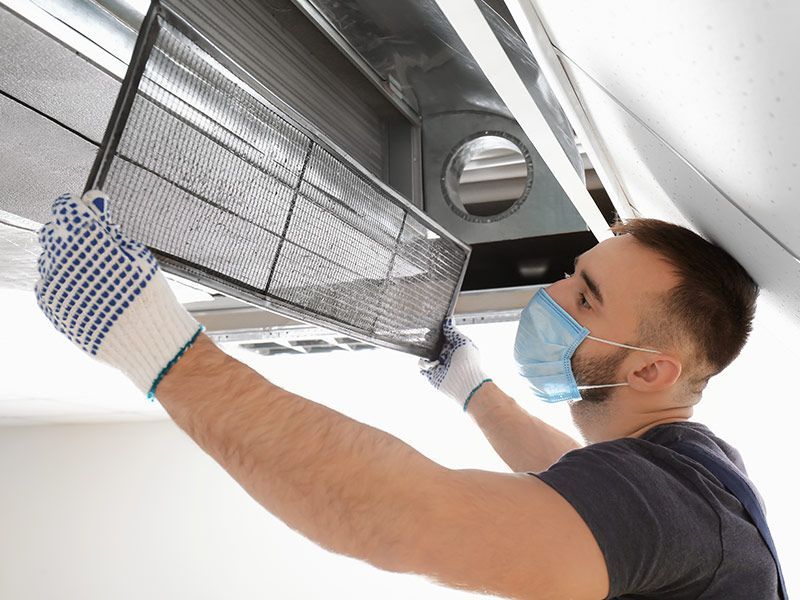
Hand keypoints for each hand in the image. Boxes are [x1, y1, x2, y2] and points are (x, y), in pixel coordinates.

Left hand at [35, 191, 202, 397]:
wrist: (146, 340)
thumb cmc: (148, 294)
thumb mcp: (136, 252)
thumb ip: (106, 225)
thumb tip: (91, 198)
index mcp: (86, 238)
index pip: (66, 207)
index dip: (81, 209)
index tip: (93, 215)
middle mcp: (62, 257)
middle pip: (53, 231)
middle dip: (70, 233)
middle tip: (95, 247)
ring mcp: (53, 283)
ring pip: (48, 258)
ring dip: (65, 260)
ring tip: (95, 275)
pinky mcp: (50, 305)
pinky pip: (46, 283)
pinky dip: (63, 283)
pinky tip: (87, 292)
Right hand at [419, 318, 491, 410]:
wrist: (465, 382)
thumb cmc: (468, 362)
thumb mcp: (462, 341)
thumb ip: (453, 331)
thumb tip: (448, 320)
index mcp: (455, 347)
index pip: (444, 336)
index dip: (438, 331)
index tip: (432, 325)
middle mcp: (447, 355)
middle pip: (433, 344)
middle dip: (429, 341)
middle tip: (427, 338)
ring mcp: (439, 365)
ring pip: (426, 354)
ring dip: (426, 353)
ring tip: (434, 356)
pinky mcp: (432, 374)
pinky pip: (422, 366)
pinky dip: (424, 364)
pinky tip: (432, 365)